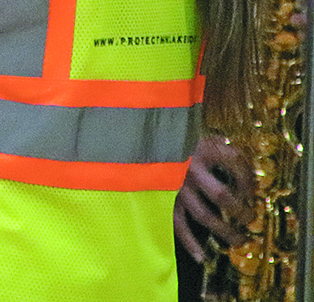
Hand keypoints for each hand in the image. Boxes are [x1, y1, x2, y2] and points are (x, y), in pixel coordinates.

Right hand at [174, 134, 255, 261]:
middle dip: (241, 211)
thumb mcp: (198, 135)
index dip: (250, 179)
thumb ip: (219, 149)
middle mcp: (191, 169)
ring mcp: (176, 187)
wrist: (138, 138)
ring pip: (205, 216)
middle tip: (250, 218)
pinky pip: (178, 225)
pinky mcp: (164, 199)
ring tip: (240, 240)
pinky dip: (190, 243)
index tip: (253, 190)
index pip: (237, 164)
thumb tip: (245, 173)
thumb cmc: (172, 138)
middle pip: (224, 196)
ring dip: (225, 231)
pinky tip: (203, 257)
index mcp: (202, 148)